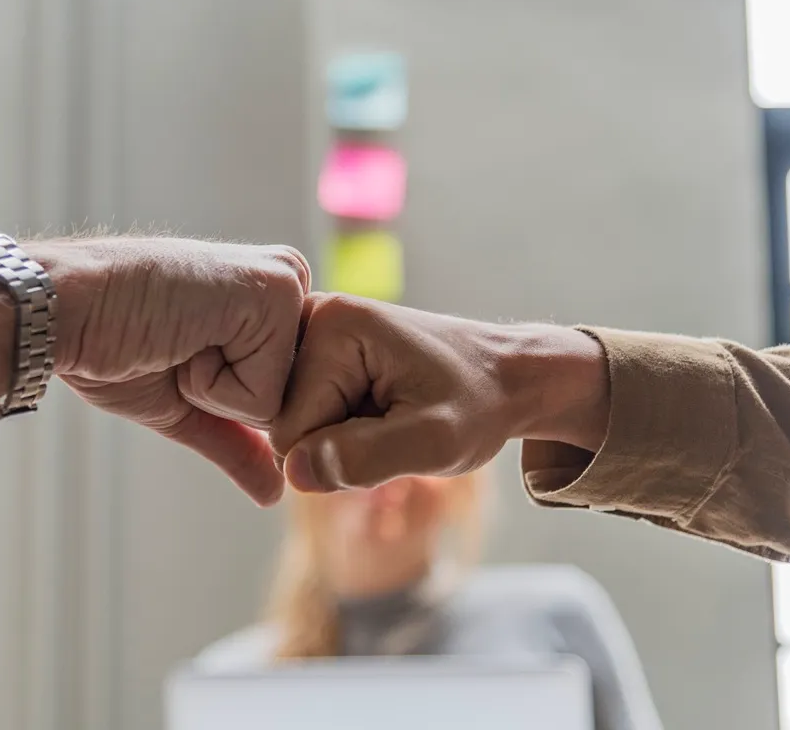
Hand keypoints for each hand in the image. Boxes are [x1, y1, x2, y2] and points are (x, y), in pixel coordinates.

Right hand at [37, 237, 310, 505]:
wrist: (68, 310)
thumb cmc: (113, 345)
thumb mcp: (184, 404)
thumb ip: (236, 442)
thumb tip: (275, 493)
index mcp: (274, 305)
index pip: (290, 398)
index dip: (229, 403)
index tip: (180, 354)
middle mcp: (293, 285)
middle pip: (297, 403)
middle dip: (229, 400)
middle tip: (179, 348)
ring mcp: (289, 285)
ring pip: (284, 403)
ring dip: (218, 392)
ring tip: (180, 341)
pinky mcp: (278, 292)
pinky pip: (267, 396)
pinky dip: (214, 386)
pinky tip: (183, 337)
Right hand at [269, 295, 608, 491]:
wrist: (505, 377)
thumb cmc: (477, 405)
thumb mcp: (435, 441)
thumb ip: (366, 458)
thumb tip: (294, 472)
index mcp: (333, 326)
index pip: (290, 430)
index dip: (339, 454)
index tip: (394, 431)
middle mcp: (311, 316)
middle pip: (284, 424)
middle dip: (336, 444)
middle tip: (394, 426)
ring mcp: (311, 331)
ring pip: (292, 423)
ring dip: (338, 437)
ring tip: (388, 416)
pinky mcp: (317, 348)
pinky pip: (303, 412)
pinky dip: (339, 426)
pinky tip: (377, 410)